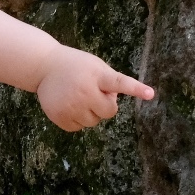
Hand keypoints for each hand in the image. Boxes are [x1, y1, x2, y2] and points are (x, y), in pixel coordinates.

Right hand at [36, 47, 152, 131]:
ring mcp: (71, 105)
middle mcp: (84, 91)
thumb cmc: (76, 66)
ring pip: (93, 122)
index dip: (135, 89)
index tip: (150, 94)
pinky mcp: (60, 117)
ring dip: (90, 113)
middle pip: (109, 112)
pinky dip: (77, 119)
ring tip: (78, 96)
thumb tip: (113, 102)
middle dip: (105, 105)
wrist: (44, 66)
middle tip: (93, 92)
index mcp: (97, 75)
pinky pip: (78, 128)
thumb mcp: (95, 66)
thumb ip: (109, 81)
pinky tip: (69, 104)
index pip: (119, 83)